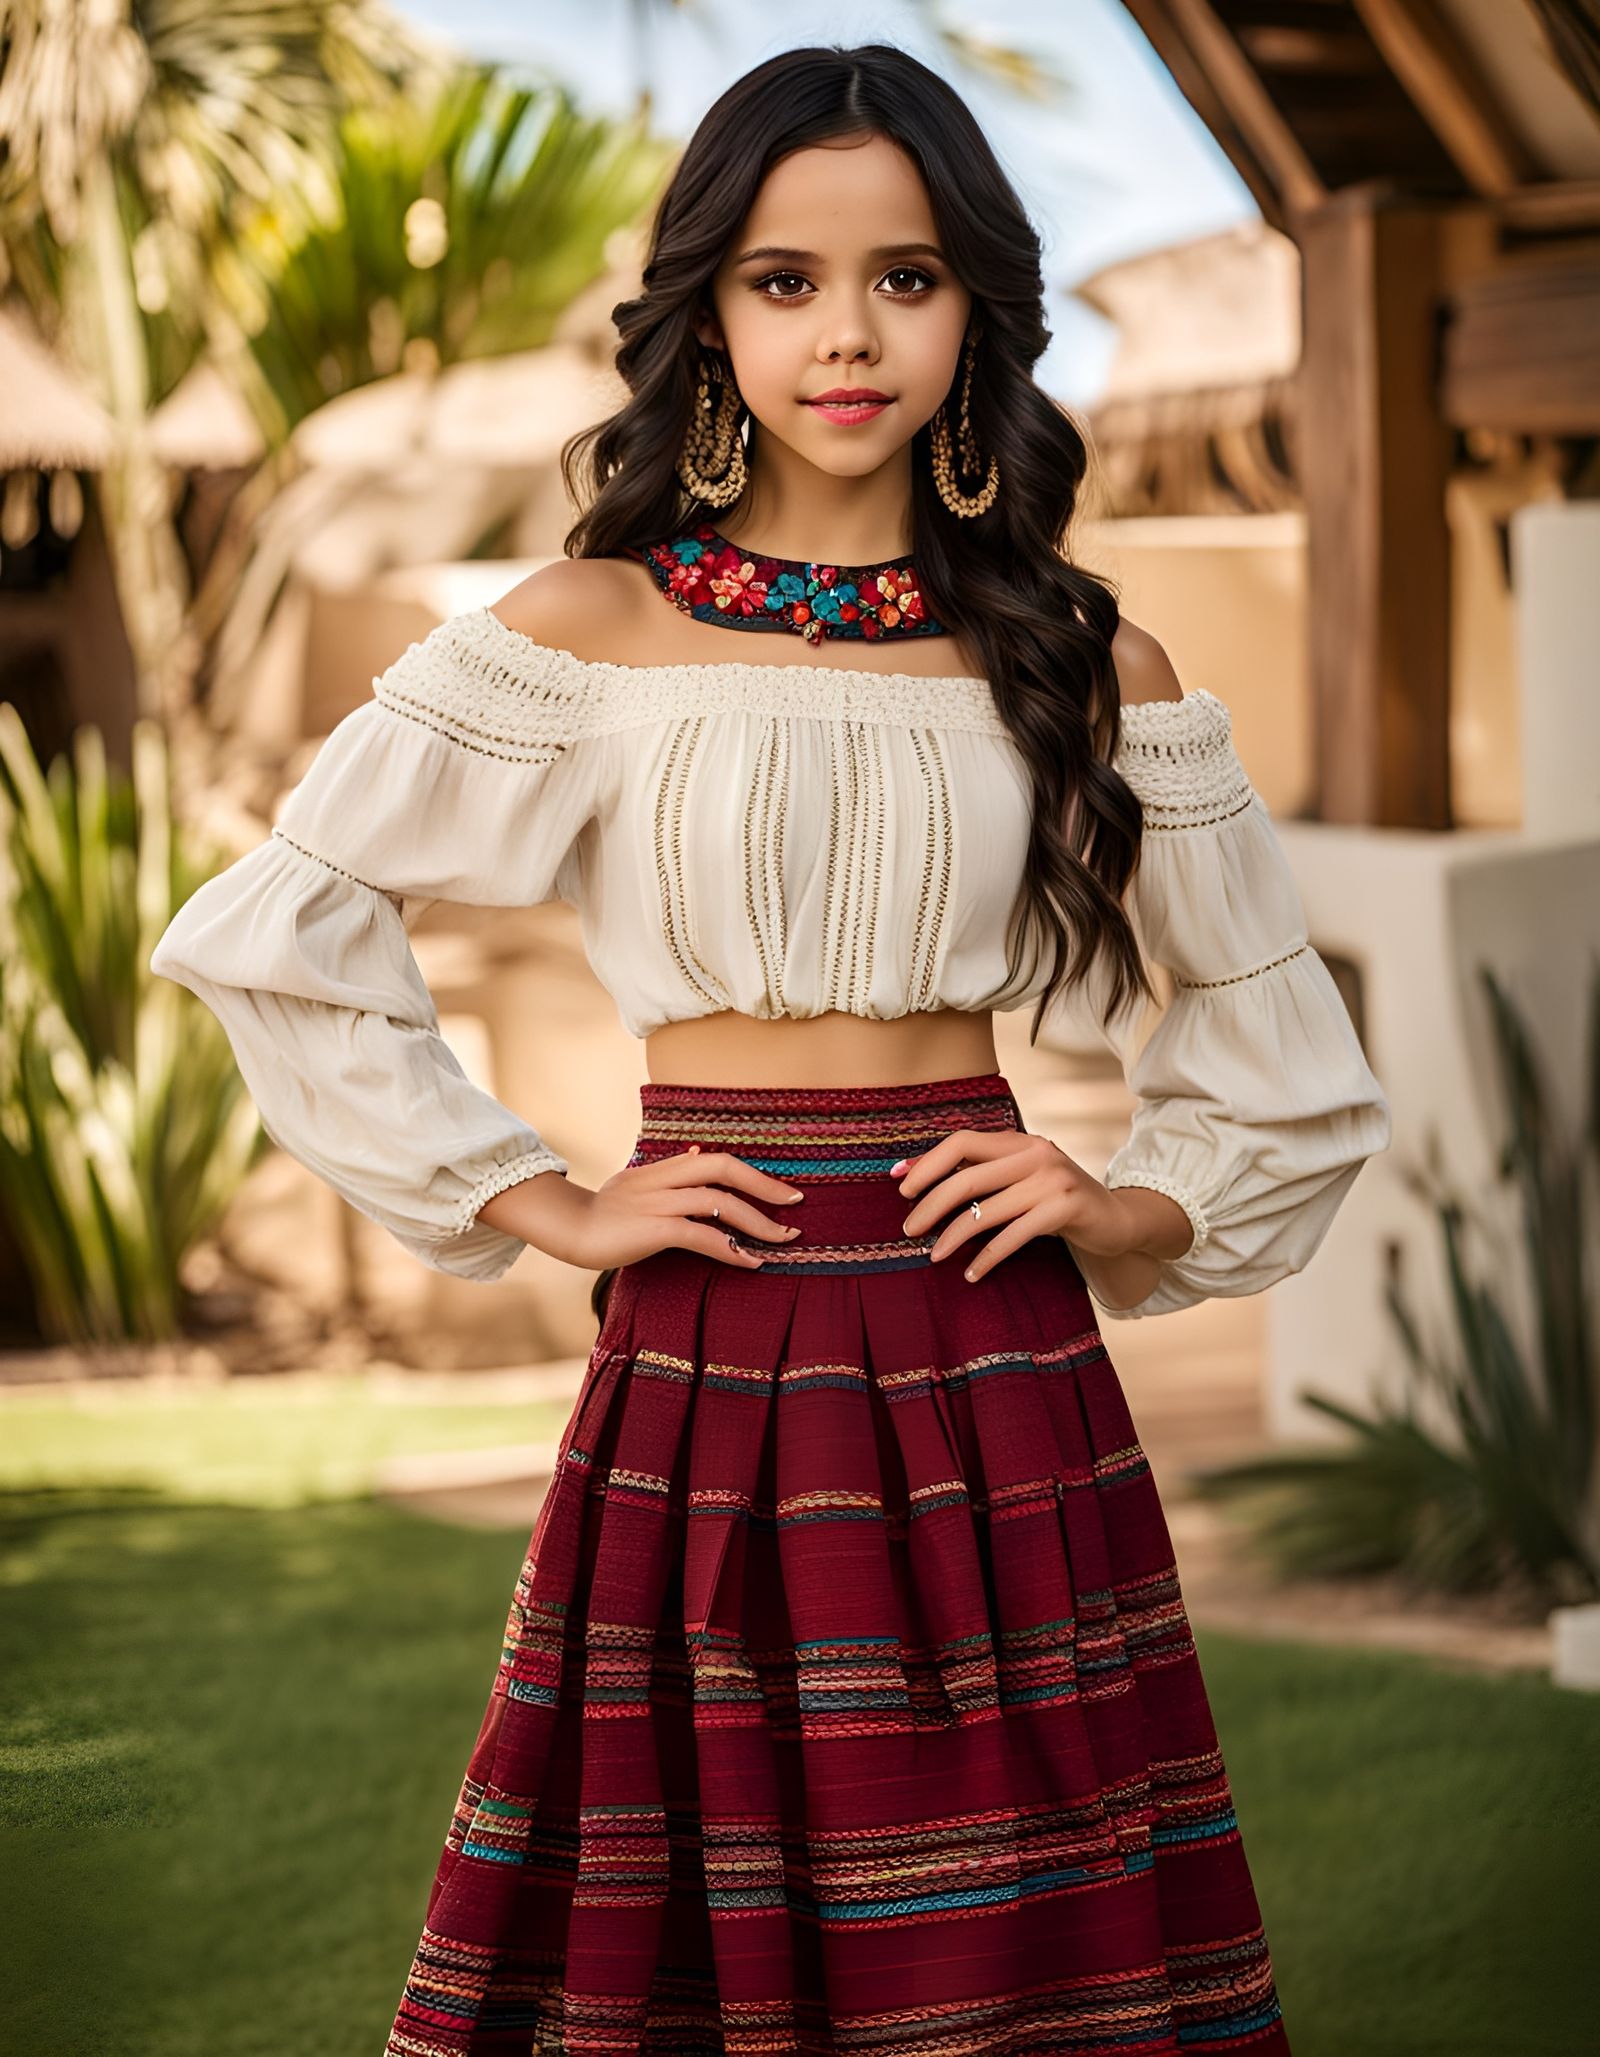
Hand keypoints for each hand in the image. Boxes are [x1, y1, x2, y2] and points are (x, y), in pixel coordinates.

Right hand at [475, 1146, 803, 1271]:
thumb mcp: (636, 1183)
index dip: (751, 1173)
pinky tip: (751, 1262)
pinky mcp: (652, 1230)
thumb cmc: (602, 1214)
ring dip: (757, 1222)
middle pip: (723, 1168)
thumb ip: (668, 1172)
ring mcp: (657, 1203)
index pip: (715, 1160)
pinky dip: (730, 1248)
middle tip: (796, 1203)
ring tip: (784, 1239)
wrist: (566, 1230)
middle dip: (764, 1185)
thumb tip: (697, 1153)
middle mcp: (662, 1180)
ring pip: (718, 1202)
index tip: (780, 1190)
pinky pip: (700, 1236)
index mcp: (661, 1169)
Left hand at [896, 1128, 1142, 1283]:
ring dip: (953, 1236)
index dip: (927, 1162)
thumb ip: (980, 1174)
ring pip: (986, 1209)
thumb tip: (913, 1175)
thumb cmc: (1055, 1201)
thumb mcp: (1020, 1179)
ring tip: (934, 1256)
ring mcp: (1052, 1180)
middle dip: (930, 1205)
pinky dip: (987, 1258)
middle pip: (966, 1176)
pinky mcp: (1064, 1208)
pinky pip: (1012, 1236)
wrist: (1117, 1219)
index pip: (961, 1141)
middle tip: (909, 1230)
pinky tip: (972, 1274)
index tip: (899, 1187)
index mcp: (1018, 1141)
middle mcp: (1035, 1153)